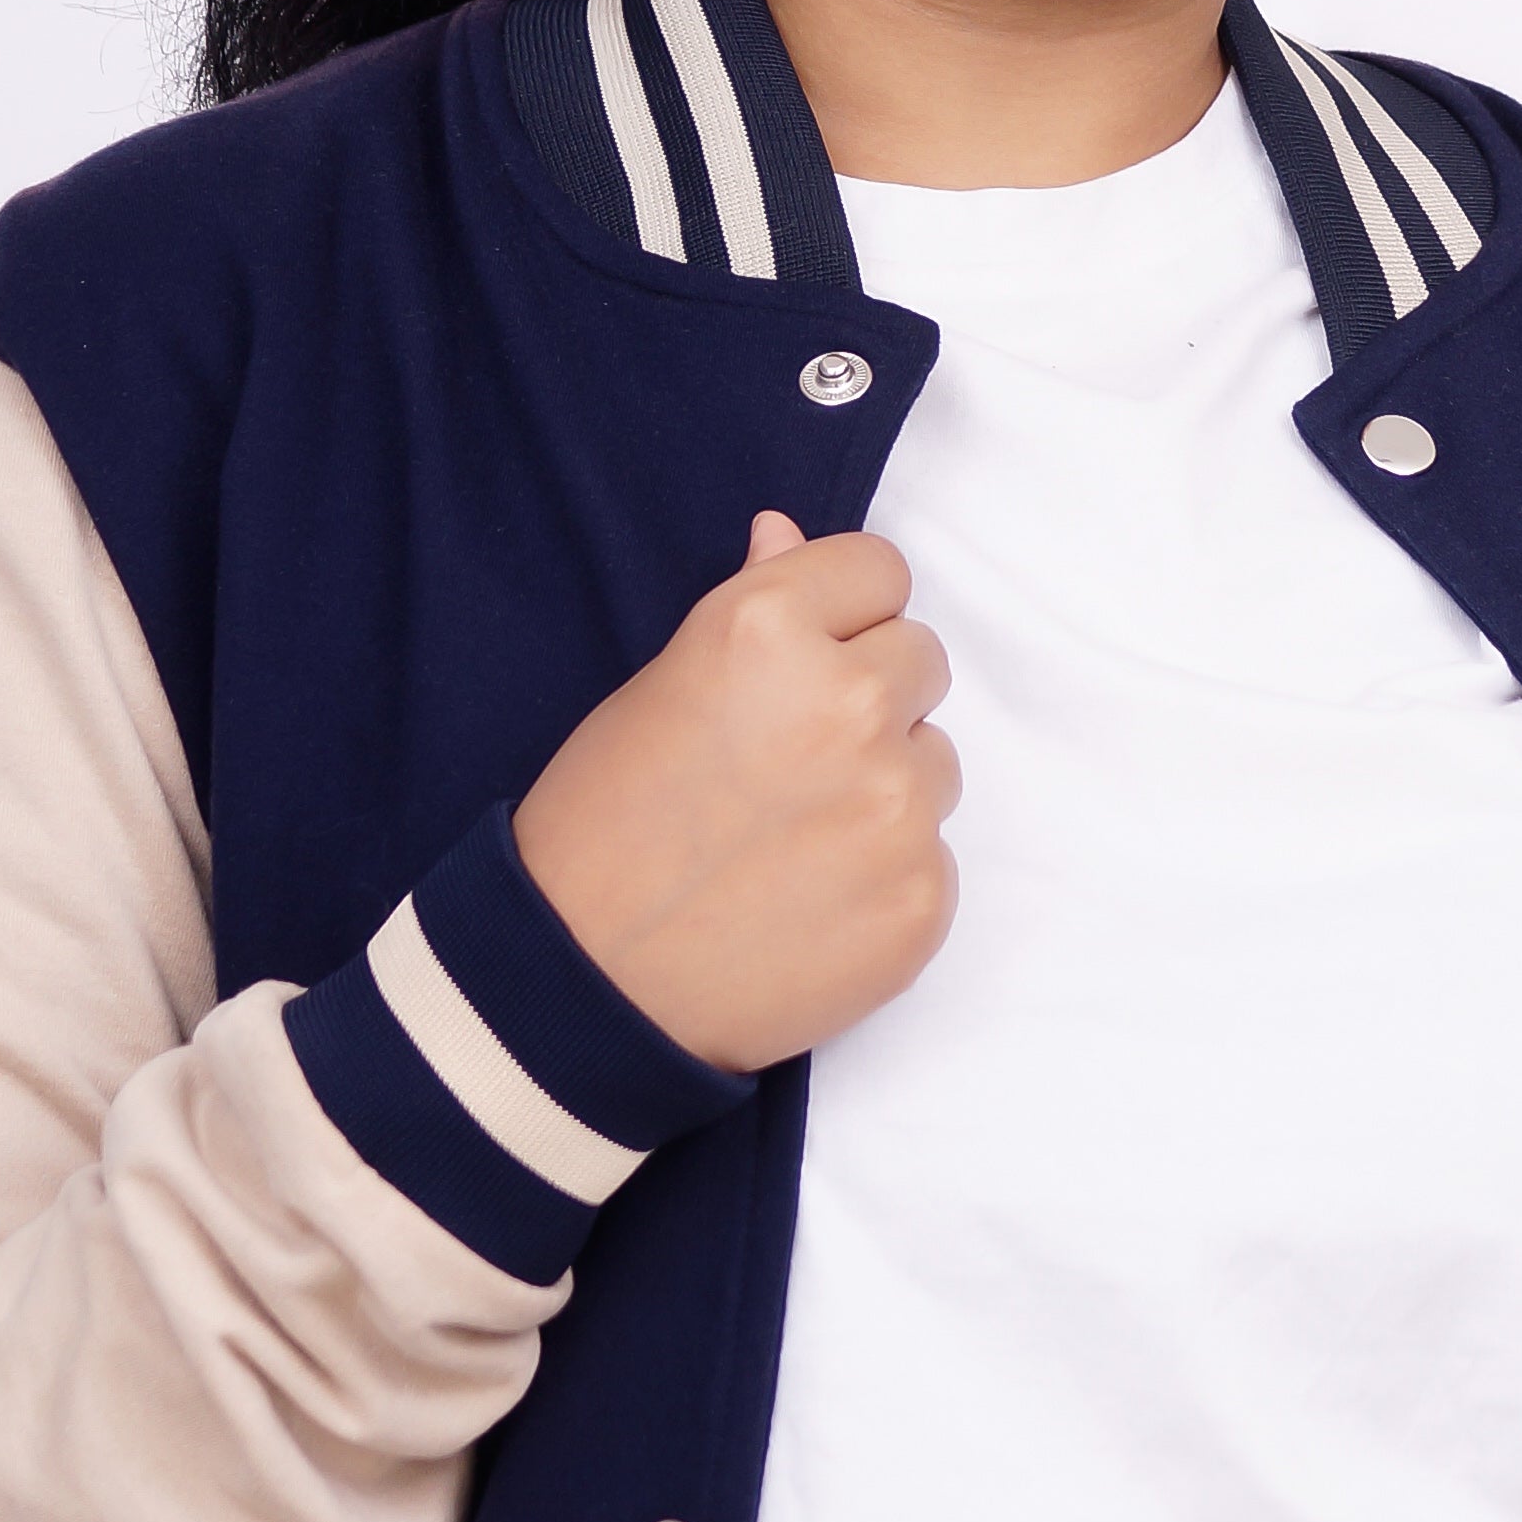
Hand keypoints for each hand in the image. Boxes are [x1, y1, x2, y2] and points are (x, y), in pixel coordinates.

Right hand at [513, 515, 959, 1072]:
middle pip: (922, 660)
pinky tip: (810, 900)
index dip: (842, 616)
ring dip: (885, 787)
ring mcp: (896, 806)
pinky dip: (886, 876)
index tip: (806, 661)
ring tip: (792, 838)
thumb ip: (747, 605)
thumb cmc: (600, 830)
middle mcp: (849, 703)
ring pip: (936, 762)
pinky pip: (933, 857)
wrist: (586, 987)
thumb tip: (785, 533)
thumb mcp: (656, 689)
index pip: (880, 571)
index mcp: (769, 629)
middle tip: (789, 761)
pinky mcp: (922, 898)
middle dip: (871, 697)